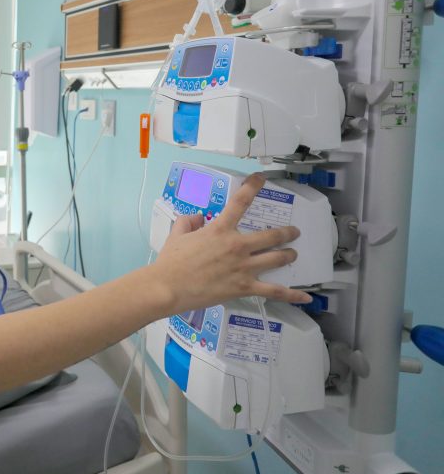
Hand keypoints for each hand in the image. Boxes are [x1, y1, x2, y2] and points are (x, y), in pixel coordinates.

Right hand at [152, 173, 311, 310]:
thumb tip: (197, 218)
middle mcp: (237, 246)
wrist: (168, 287)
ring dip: (289, 255)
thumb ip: (188, 222)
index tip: (261, 178)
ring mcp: (243, 268)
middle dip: (286, 232)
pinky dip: (292, 294)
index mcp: (220, 230)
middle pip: (272, 236)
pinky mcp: (244, 287)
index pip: (240, 201)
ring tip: (293, 254)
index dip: (253, 186)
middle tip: (292, 232)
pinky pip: (274, 291)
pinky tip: (305, 295)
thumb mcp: (176, 234)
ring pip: (277, 259)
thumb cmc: (170, 262)